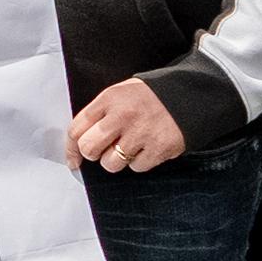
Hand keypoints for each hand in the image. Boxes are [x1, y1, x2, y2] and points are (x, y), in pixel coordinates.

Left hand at [67, 77, 186, 175]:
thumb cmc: (151, 96)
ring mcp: (140, 133)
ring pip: (111, 163)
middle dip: (93, 154)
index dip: (71, 148)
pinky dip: (140, 162)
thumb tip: (79, 140)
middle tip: (104, 150)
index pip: (76, 129)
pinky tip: (147, 147)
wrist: (190, 94)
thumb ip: (100, 113)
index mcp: (108, 99)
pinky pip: (136, 167)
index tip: (74, 158)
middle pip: (89, 149)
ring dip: (118, 160)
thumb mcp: (120, 93)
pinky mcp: (158, 148)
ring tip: (130, 146)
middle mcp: (122, 116)